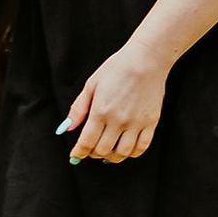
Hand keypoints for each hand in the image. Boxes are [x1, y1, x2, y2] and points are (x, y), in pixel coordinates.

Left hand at [60, 47, 167, 167]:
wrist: (146, 59)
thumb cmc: (117, 68)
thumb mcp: (92, 84)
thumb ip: (78, 108)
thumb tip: (67, 128)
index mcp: (100, 111)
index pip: (87, 142)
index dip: (79, 152)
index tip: (75, 155)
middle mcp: (118, 120)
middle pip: (102, 150)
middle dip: (92, 154)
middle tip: (90, 149)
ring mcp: (136, 123)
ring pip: (122, 153)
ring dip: (111, 156)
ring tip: (107, 151)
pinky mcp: (150, 123)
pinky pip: (141, 148)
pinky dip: (131, 153)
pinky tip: (125, 148)